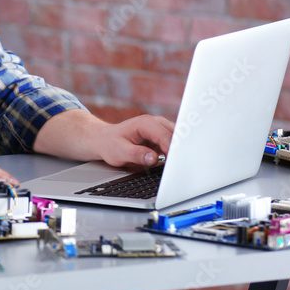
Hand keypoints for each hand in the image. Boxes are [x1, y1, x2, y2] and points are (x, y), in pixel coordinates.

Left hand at [33, 109, 173, 167]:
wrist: (104, 140)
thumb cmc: (110, 144)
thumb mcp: (120, 152)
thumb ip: (137, 155)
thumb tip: (153, 158)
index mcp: (146, 123)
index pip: (166, 136)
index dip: (174, 150)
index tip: (179, 164)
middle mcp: (156, 123)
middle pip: (177, 136)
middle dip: (182, 150)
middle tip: (186, 167)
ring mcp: (160, 129)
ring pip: (178, 140)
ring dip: (181, 152)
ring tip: (183, 167)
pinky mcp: (162, 137)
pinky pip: (174, 144)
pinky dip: (177, 153)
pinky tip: (178, 164)